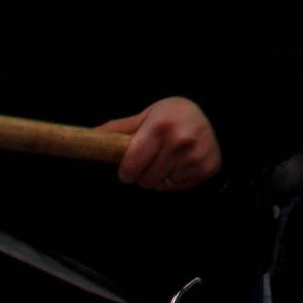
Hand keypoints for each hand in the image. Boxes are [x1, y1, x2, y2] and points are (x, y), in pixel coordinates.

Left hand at [101, 97, 221, 192]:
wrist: (211, 114)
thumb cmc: (172, 116)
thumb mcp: (146, 115)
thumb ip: (119, 129)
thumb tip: (90, 136)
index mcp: (160, 126)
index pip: (131, 165)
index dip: (126, 170)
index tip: (129, 166)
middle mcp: (180, 141)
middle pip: (144, 180)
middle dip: (143, 173)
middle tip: (152, 159)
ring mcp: (194, 156)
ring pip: (160, 185)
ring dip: (160, 177)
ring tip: (168, 159)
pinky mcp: (206, 168)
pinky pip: (177, 187)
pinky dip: (176, 180)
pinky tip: (182, 164)